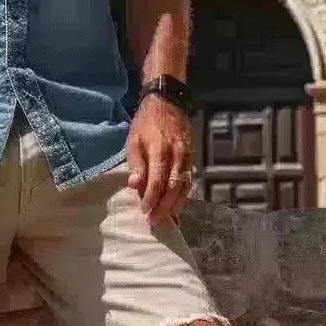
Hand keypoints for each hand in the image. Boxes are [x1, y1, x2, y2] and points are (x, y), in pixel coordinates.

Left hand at [126, 93, 194, 227]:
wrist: (168, 103)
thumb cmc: (145, 123)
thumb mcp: (134, 139)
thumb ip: (136, 163)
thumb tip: (135, 185)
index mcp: (160, 150)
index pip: (157, 181)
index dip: (151, 199)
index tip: (144, 212)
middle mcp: (177, 155)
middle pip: (173, 188)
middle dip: (164, 207)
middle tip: (154, 222)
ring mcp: (187, 156)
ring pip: (184, 187)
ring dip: (175, 205)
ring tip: (166, 219)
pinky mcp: (192, 157)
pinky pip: (189, 180)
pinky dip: (183, 195)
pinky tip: (176, 205)